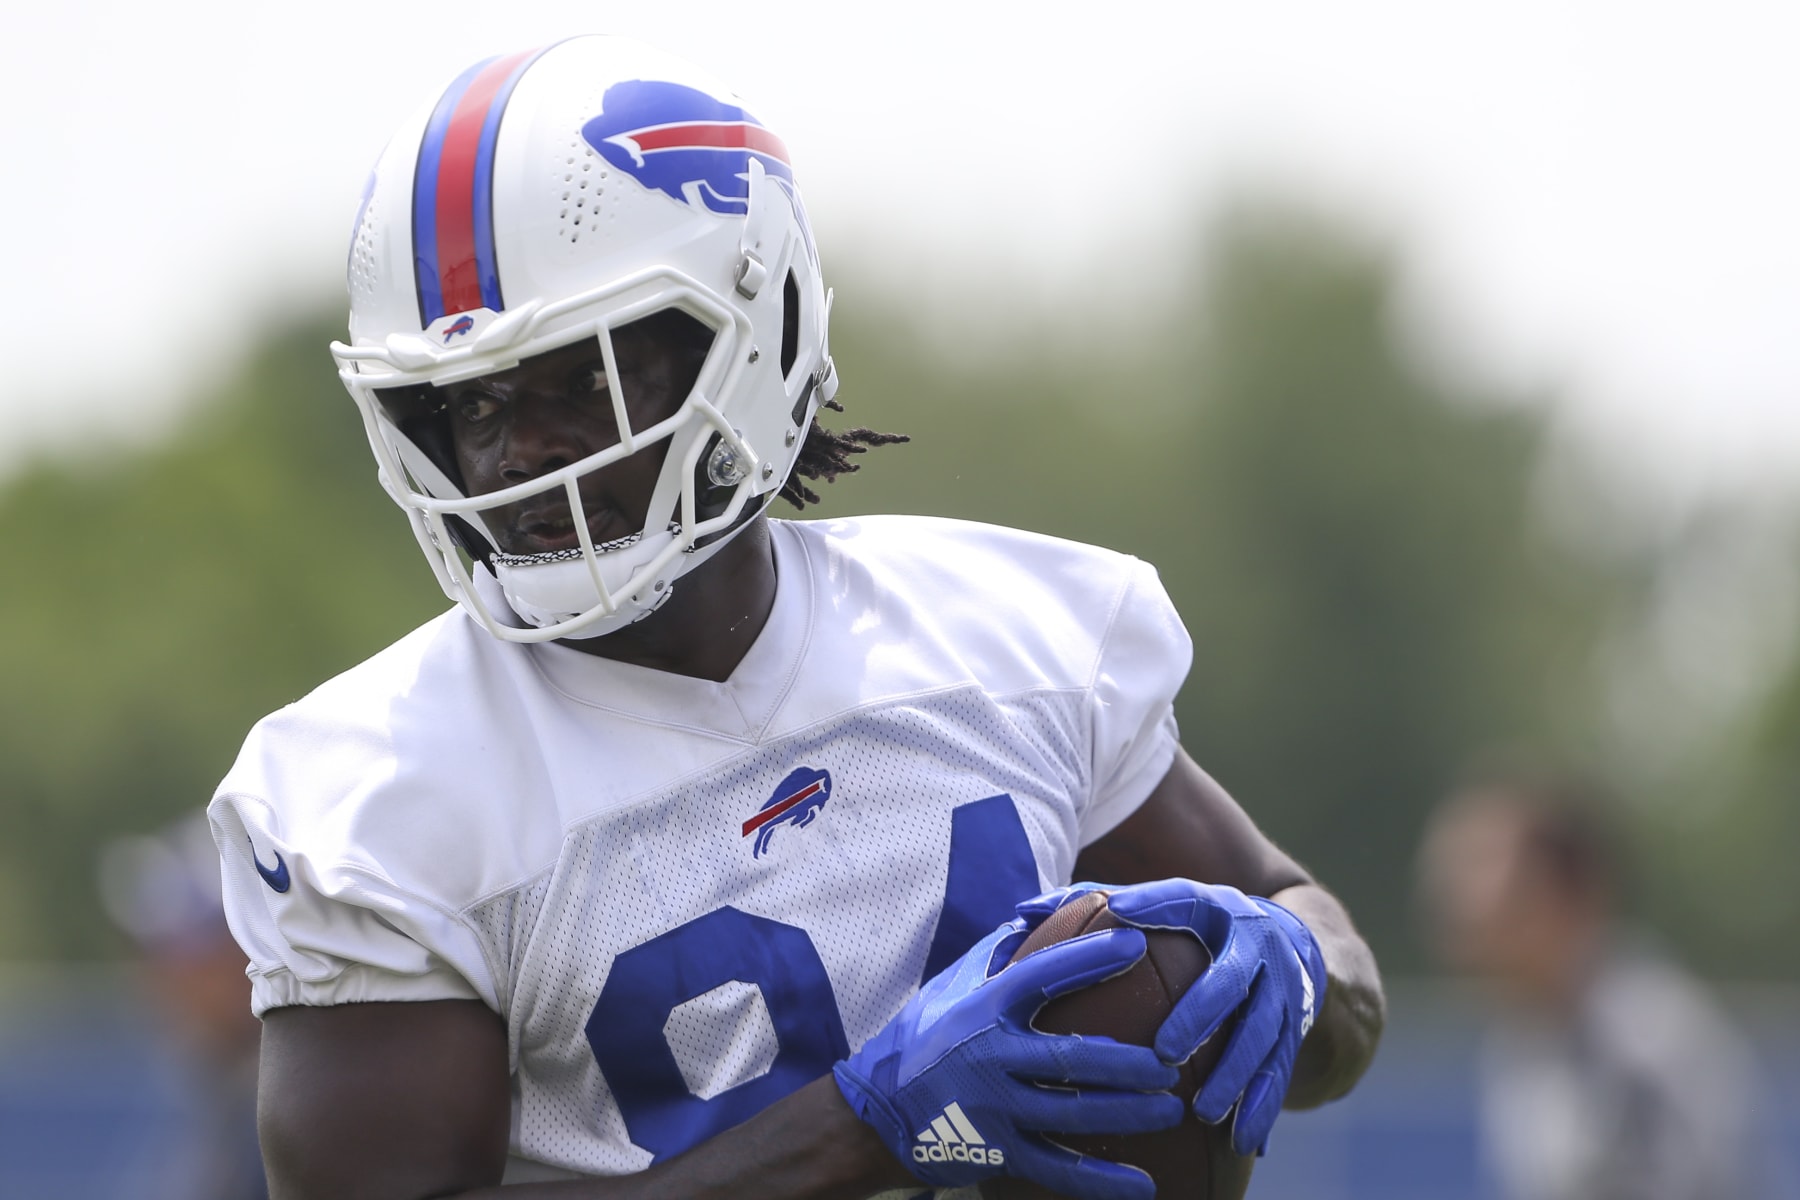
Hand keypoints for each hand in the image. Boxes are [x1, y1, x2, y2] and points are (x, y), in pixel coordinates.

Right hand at [833, 914, 1184, 1199]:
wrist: (876, 1113)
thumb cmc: (925, 1037)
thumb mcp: (953, 987)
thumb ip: (1000, 954)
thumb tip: (1051, 912)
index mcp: (983, 1009)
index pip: (1042, 976)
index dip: (1089, 959)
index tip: (1135, 946)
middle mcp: (989, 1057)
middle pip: (1071, 1057)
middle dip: (1127, 1061)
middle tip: (1171, 1061)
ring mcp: (994, 1109)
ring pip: (1072, 1113)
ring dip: (1128, 1113)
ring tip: (1172, 1108)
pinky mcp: (997, 1154)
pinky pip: (1057, 1169)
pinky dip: (1101, 1180)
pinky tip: (1143, 1184)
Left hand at [1102, 878, 1325, 1154]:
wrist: (1292, 943)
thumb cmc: (1199, 926)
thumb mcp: (1162, 904)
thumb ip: (1095, 901)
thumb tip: (1023, 911)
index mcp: (1216, 910)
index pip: (1186, 903)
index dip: (1157, 910)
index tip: (1122, 917)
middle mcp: (1257, 946)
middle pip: (1232, 981)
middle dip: (1203, 1017)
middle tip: (1165, 1054)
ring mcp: (1284, 989)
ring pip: (1265, 1034)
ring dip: (1239, 1076)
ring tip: (1205, 1112)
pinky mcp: (1298, 1029)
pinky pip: (1284, 1070)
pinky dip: (1266, 1108)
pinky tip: (1246, 1144)